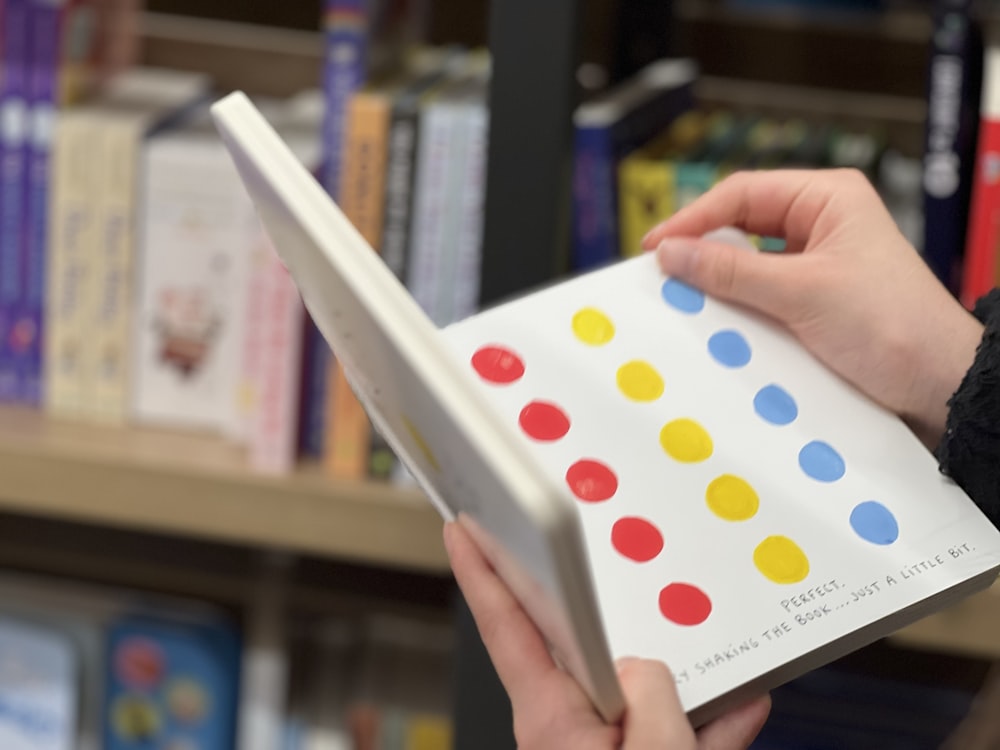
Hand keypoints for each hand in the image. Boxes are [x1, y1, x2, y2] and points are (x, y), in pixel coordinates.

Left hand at [443, 520, 770, 748]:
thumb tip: (652, 667)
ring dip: (681, 668)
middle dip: (606, 607)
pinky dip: (713, 721)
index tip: (462, 529)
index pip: (508, 629)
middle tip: (611, 558)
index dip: (483, 574)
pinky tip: (746, 700)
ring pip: (645, 689)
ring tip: (708, 627)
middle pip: (586, 647)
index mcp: (552, 720)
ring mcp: (614, 748)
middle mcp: (576, 727)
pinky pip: (682, 732)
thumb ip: (651, 705)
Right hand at [641, 168, 982, 447]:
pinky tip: (716, 321)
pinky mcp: (815, 300)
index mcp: (828, 198)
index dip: (693, 218)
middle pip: (742, 225)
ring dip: (718, 281)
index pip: (742, 194)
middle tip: (662, 275)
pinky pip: (762, 294)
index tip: (655, 248)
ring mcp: (818, 263)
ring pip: (749, 262)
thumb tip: (669, 253)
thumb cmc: (889, 324)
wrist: (938, 384)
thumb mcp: (802, 292)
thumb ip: (731, 271)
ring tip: (682, 298)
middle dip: (702, 249)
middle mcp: (821, 223)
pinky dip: (737, 305)